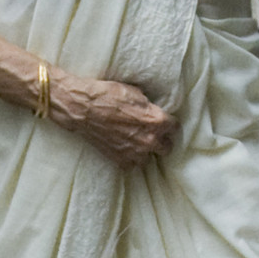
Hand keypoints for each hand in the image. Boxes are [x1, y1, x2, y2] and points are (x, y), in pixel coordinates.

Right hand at [51, 73, 179, 168]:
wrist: (82, 109)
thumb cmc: (107, 96)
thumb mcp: (135, 93)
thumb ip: (149, 107)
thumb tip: (154, 110)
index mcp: (156, 121)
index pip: (175, 128)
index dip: (169, 124)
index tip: (164, 122)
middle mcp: (149, 140)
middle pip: (167, 147)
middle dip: (161, 140)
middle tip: (151, 133)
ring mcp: (135, 153)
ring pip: (150, 157)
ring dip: (145, 150)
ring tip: (136, 141)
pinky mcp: (120, 161)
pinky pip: (133, 164)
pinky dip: (130, 157)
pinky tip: (124, 147)